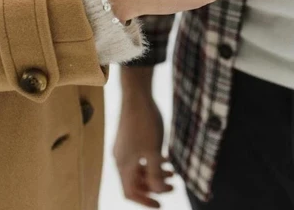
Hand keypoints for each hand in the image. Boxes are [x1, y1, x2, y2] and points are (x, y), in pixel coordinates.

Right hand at [114, 87, 170, 207]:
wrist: (137, 95)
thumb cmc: (145, 123)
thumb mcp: (154, 151)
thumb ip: (155, 174)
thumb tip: (159, 191)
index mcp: (124, 165)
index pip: (130, 192)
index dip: (145, 201)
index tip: (160, 204)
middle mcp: (121, 158)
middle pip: (135, 182)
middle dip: (154, 186)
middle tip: (172, 185)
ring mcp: (125, 148)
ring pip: (139, 169)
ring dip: (155, 174)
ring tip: (173, 172)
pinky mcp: (130, 138)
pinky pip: (140, 157)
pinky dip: (152, 161)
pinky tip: (166, 157)